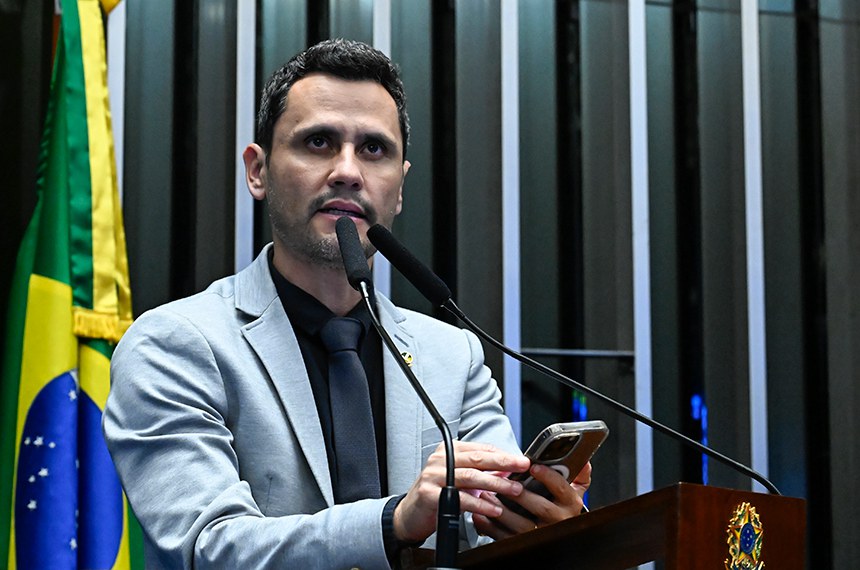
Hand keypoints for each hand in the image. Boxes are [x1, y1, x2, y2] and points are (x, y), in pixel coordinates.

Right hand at [393, 441, 530, 542]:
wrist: (409, 515)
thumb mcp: (461, 480)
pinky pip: (460, 498)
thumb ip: (482, 474)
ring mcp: (434, 476)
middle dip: (503, 463)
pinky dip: (479, 504)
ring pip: (471, 477)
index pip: (480, 449)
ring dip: (496, 484)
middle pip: (477, 459)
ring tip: (513, 490)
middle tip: (522, 466)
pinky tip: (493, 509)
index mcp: (449, 451)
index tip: (521, 460)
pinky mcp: (430, 494)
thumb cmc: (437, 495)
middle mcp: (440, 459)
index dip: (503, 454)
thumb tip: (507, 470)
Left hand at [472, 461, 592, 539]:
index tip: (534, 467)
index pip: (561, 488)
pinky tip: (480, 515)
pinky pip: (506, 538)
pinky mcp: (523, 546)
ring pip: (521, 525)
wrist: (558, 535)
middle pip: (540, 508)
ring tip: (487, 495)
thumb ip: (579, 475)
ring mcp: (541, 535)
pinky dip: (490, 527)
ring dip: (501, 511)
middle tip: (503, 482)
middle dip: (519, 494)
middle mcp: (558, 521)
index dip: (548, 477)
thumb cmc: (562, 507)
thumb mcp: (574, 491)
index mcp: (570, 504)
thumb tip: (584, 459)